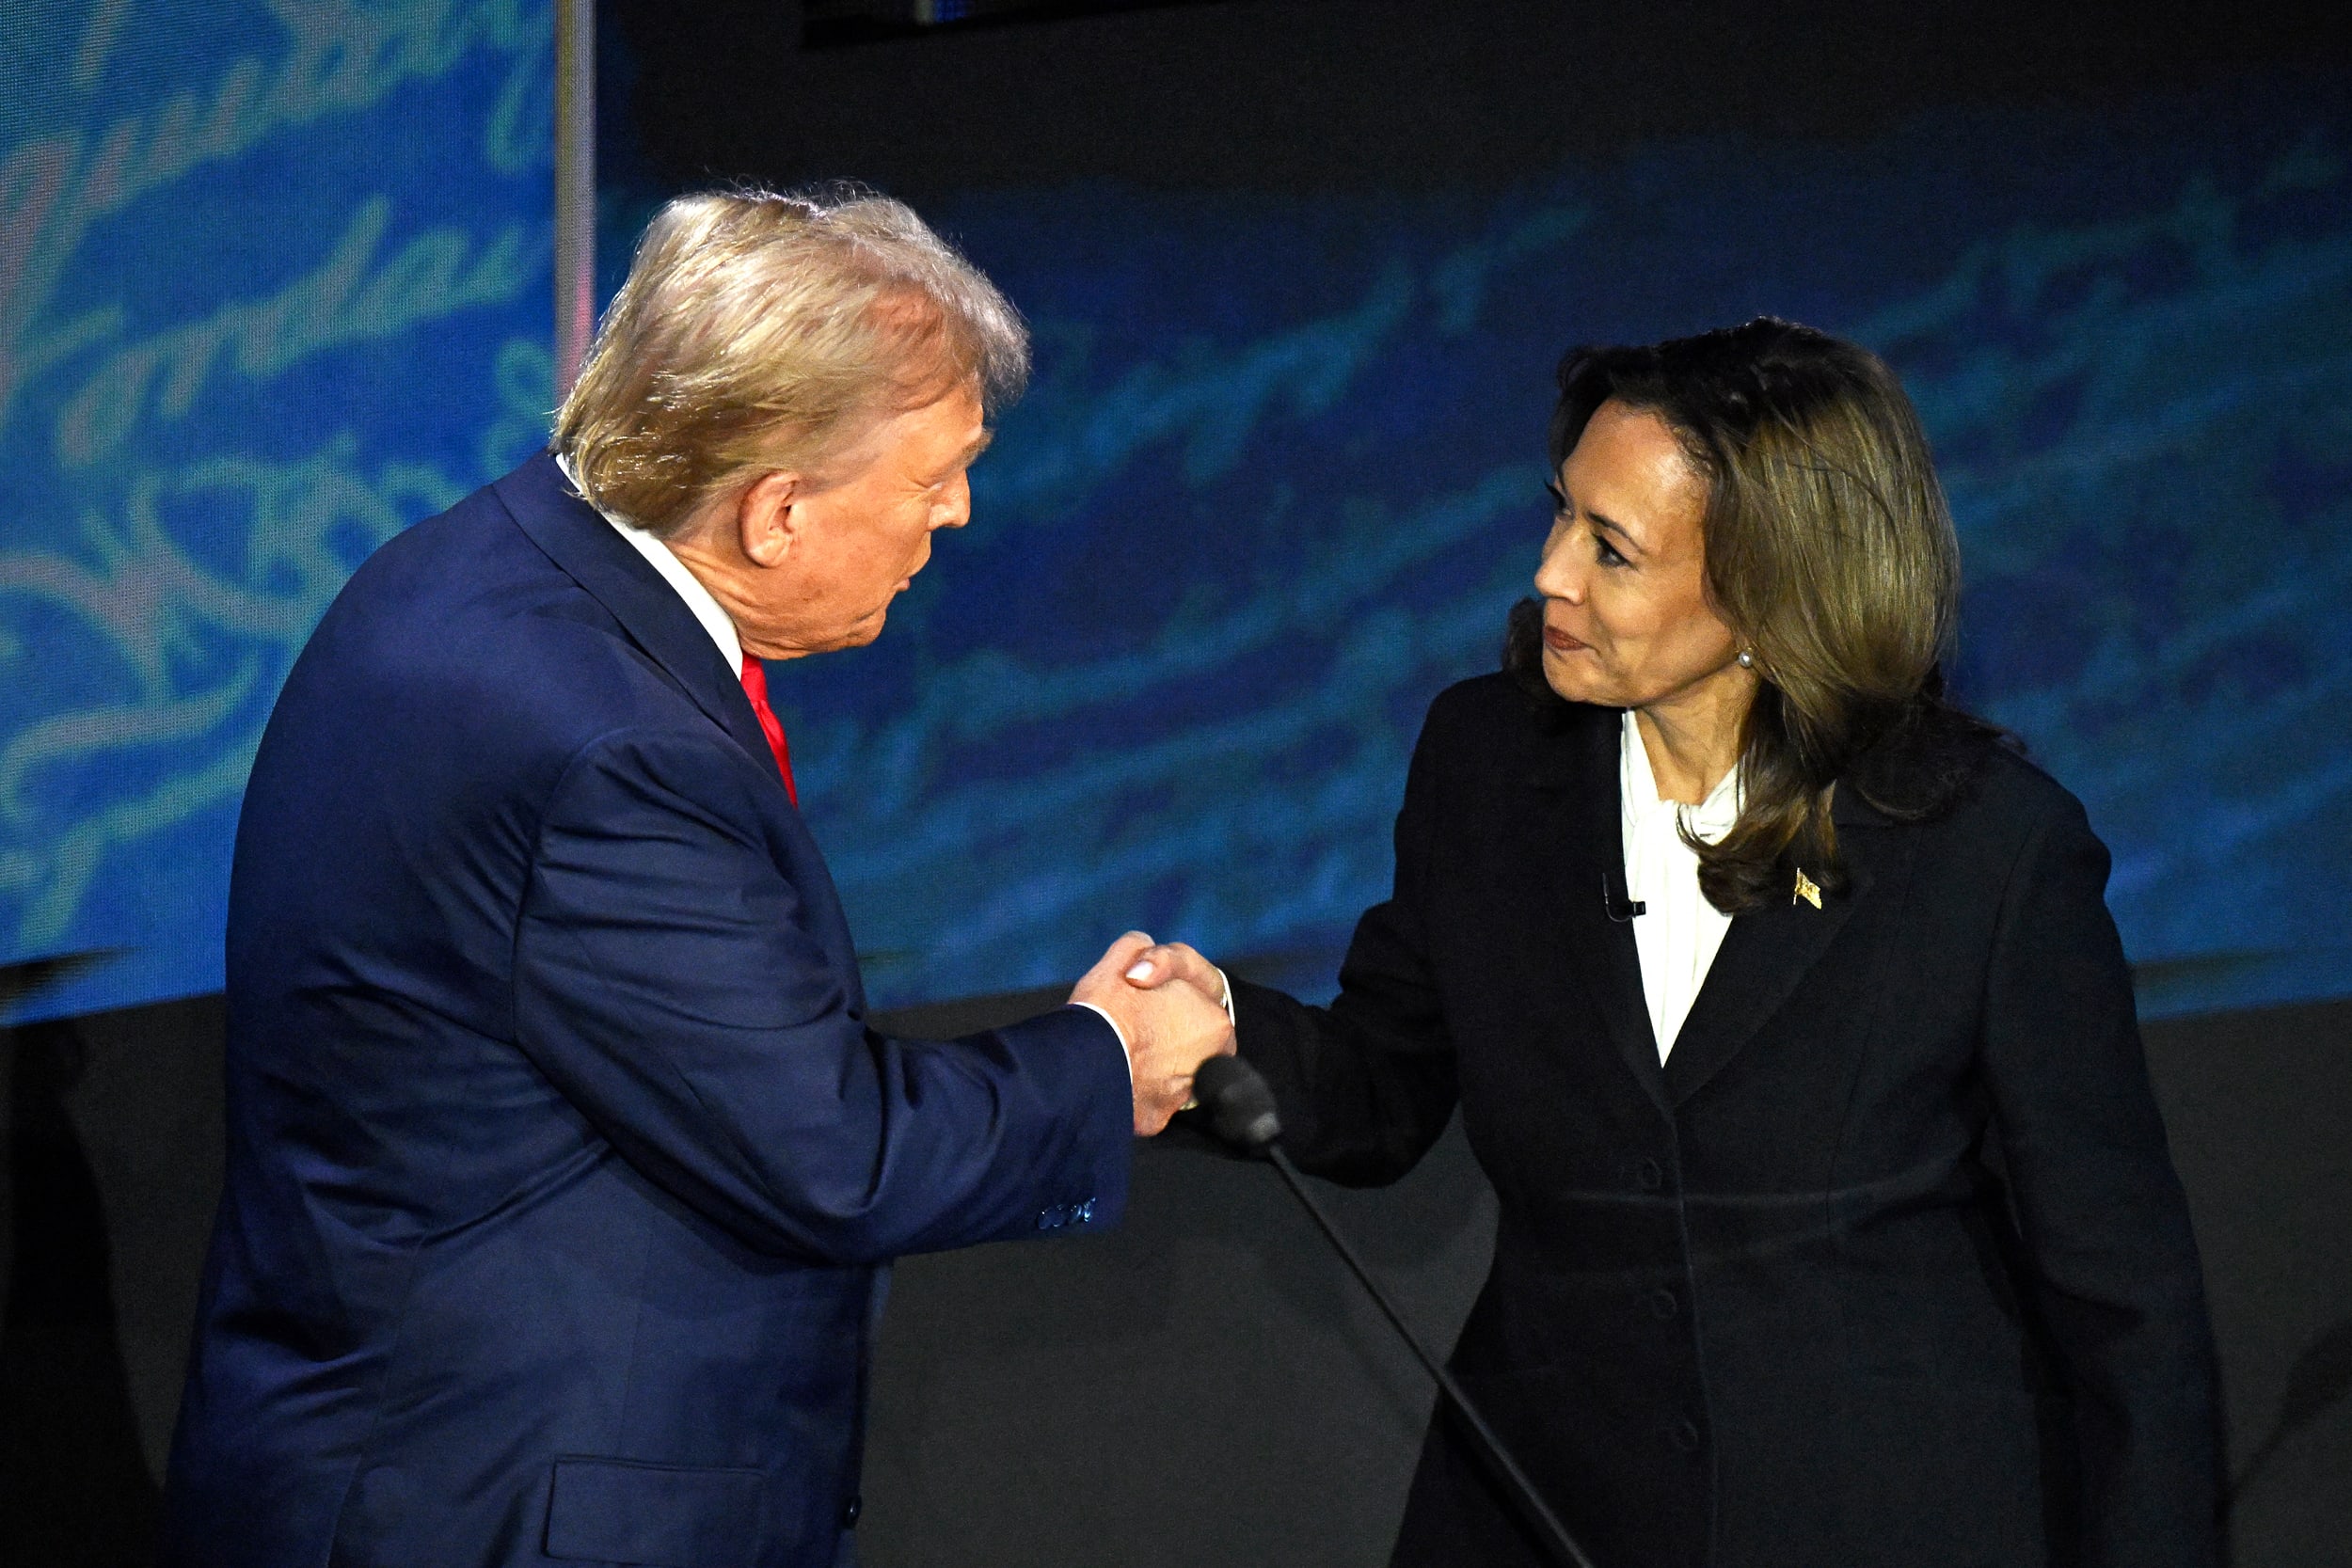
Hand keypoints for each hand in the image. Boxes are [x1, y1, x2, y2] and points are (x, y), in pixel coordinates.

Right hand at [1071, 932, 1234, 1135]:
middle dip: (1163, 1036)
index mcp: (1215, 1022)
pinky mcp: (1158, 1118)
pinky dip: (1133, 1092)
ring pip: (1168, 1075)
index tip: (1142, 1002)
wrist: (1083, 1064)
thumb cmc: (1108, 1010)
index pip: (1197, 1009)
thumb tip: (1143, 951)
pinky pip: (1147, 1102)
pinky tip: (1115, 1077)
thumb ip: (1143, 950)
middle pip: (1186, 1045)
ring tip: (1121, 1052)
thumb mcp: (1124, 958)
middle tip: (1132, 1028)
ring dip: (1149, 1066)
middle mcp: (1211, 1063)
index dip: (1166, 1000)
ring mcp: (1184, 1096)